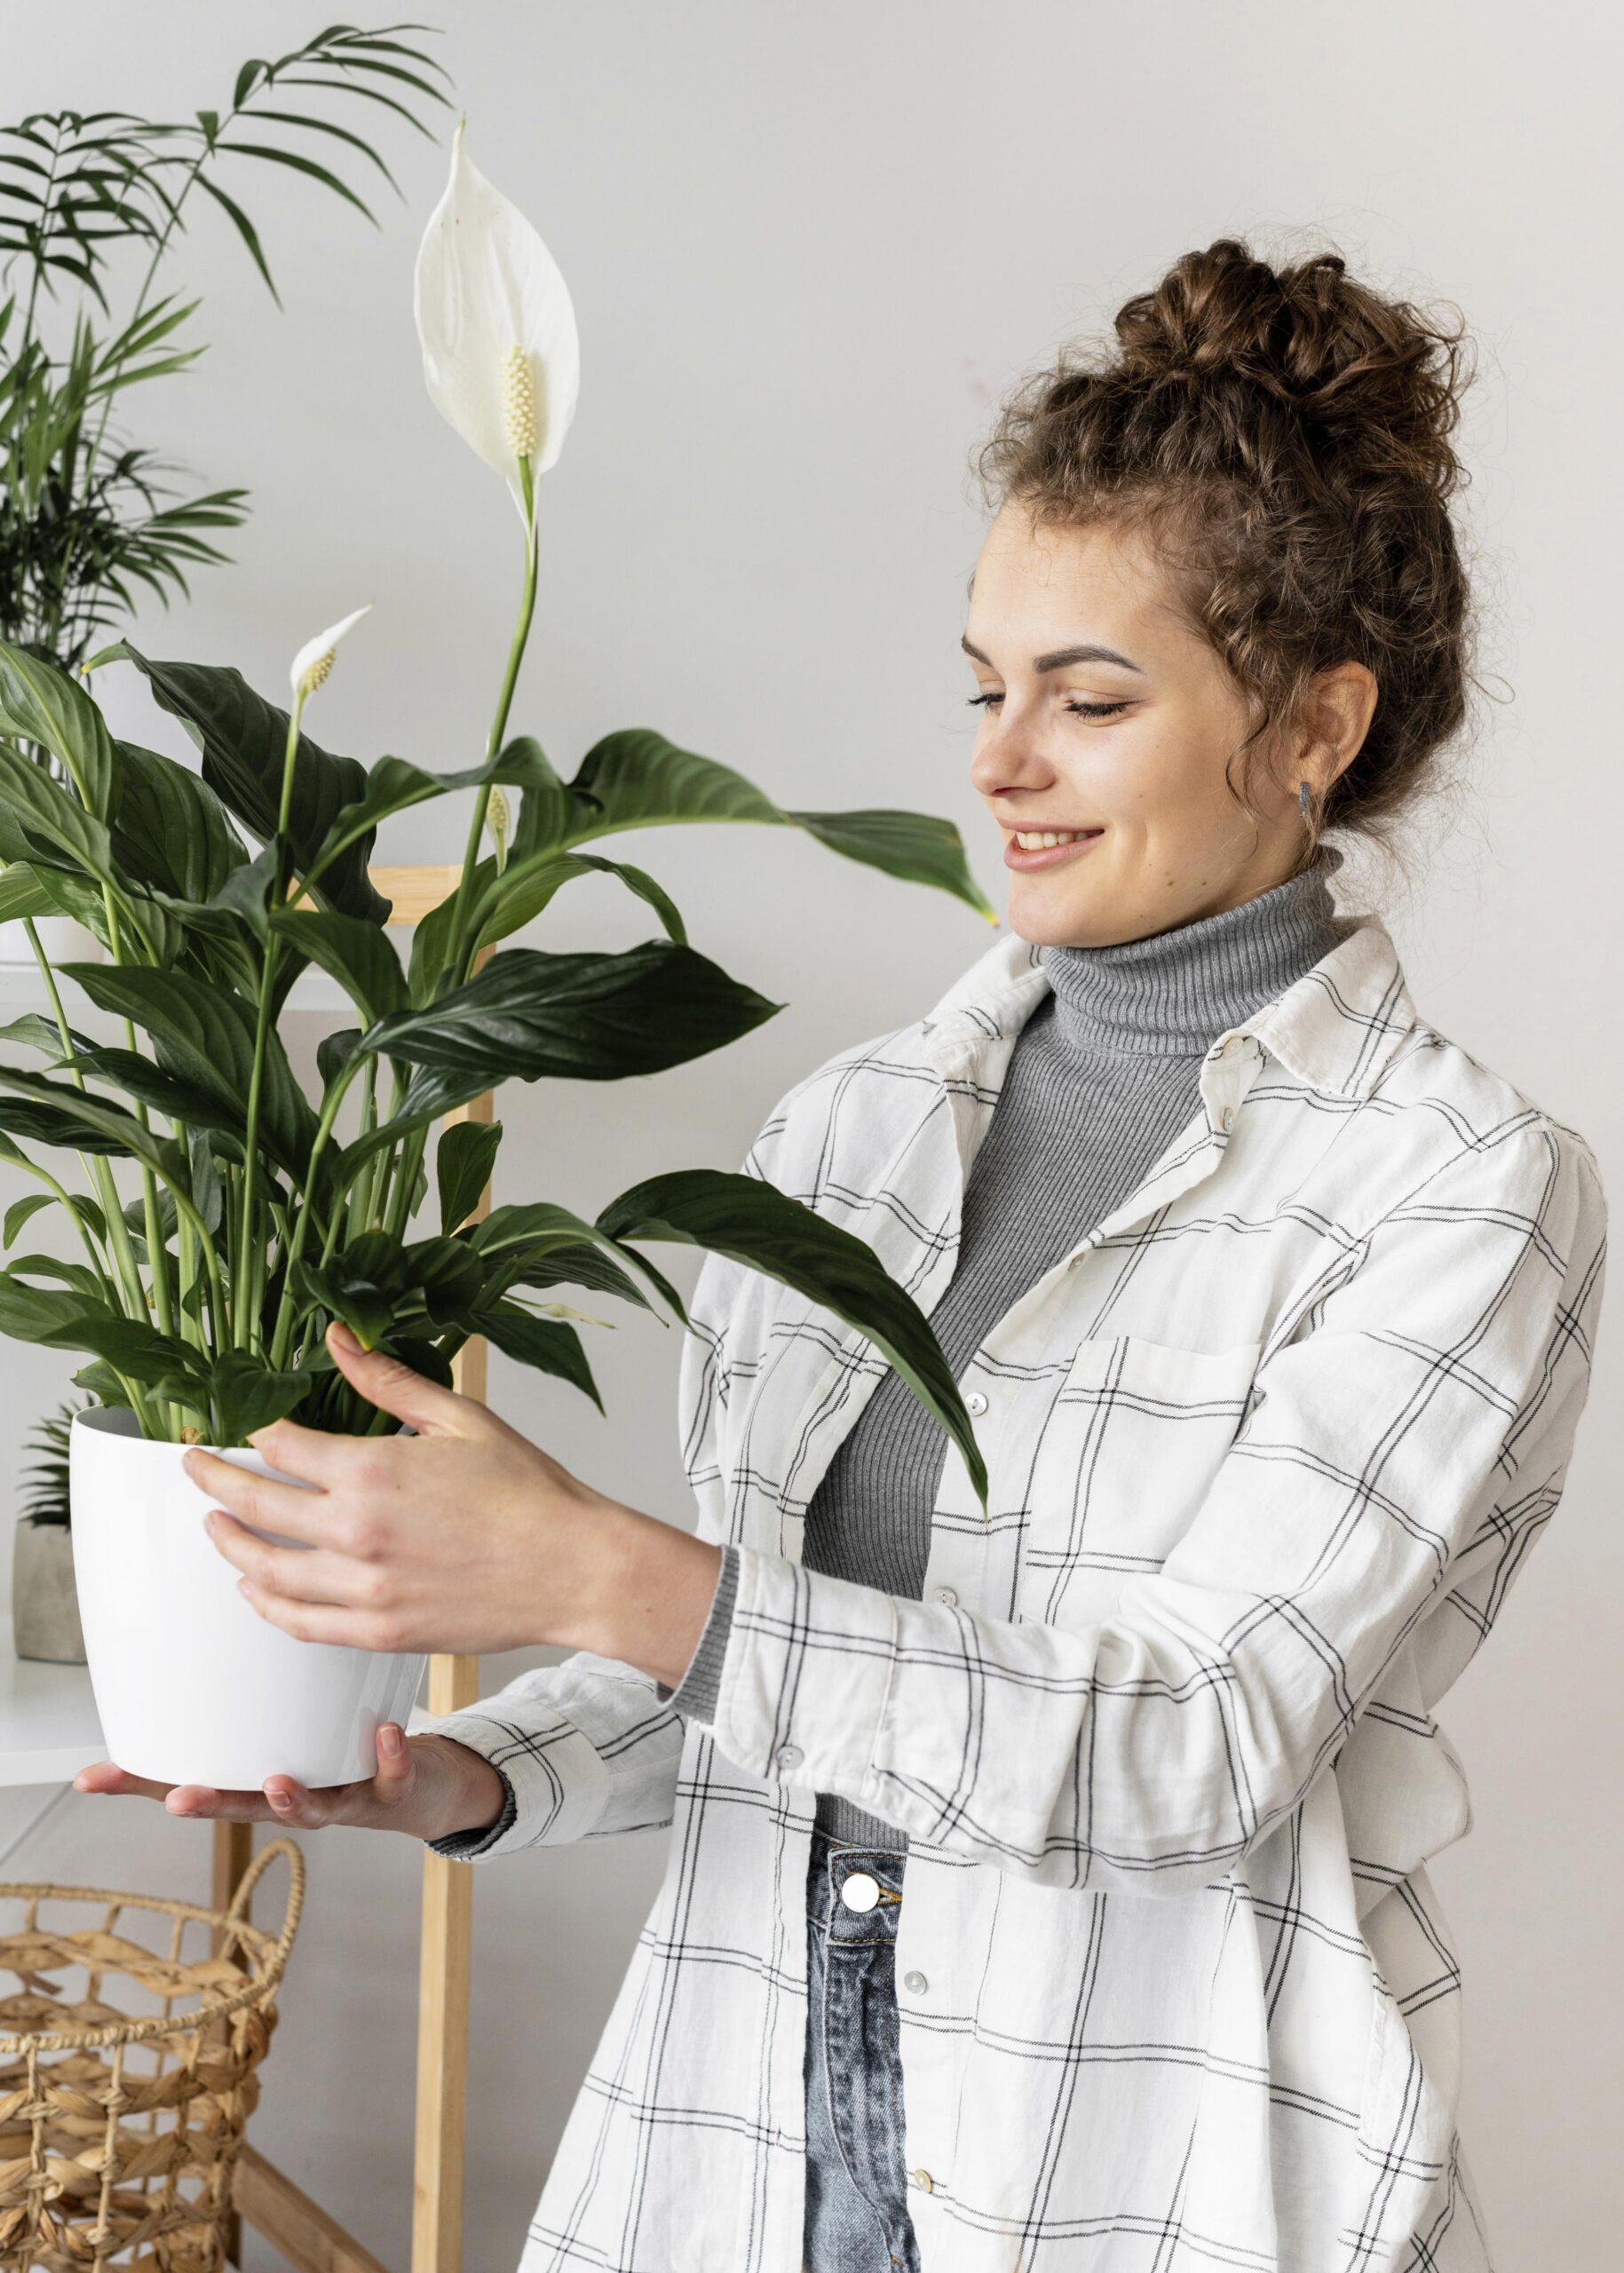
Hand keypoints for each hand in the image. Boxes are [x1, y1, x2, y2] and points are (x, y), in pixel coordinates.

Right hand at [72, 1723, 509, 1843]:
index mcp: (258, 1773)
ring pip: (314, 1808)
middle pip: (239, 1805)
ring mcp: (344, 1796)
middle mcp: (295, 1791)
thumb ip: (257, 1687)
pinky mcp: (392, 1787)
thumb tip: (214, 1621)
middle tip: (177, 1799)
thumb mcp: (294, 1716)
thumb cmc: (344, 1741)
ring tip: (277, 1782)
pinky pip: (390, 1774)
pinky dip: (387, 1755)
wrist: (423, 1785)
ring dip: (292, 1799)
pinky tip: (387, 1732)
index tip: (91, 1779)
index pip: (189, 1779)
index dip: (140, 1783)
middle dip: (208, 1803)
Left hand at [182, 1320, 721, 1684]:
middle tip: (194, 1466)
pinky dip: (266, 1604)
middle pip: (254, 1507)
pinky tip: (257, 1588)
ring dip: (230, 1545)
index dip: (252, 1430)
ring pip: (265, 1571)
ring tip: (216, 1527)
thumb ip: (387, 1382)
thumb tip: (337, 1340)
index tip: (240, 1422)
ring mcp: (362, 1589)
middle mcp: (355, 1533)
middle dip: (213, 1482)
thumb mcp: (459, 1418)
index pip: (280, 1446)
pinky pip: (299, 1622)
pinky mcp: (377, 1632)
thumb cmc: (528, 1492)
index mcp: (372, 1471)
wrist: (572, 1567)